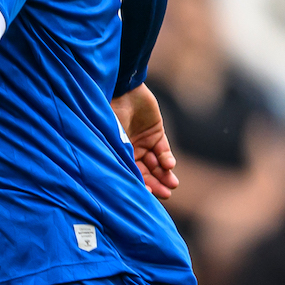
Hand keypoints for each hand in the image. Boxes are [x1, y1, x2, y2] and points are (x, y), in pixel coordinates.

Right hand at [112, 83, 178, 199]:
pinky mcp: (156, 132)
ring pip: (157, 164)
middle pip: (146, 172)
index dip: (139, 185)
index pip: (131, 174)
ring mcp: (144, 141)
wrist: (123, 89)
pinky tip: (169, 165)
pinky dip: (167, 158)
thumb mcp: (114, 140)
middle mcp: (131, 150)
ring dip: (164, 174)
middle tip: (166, 194)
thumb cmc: (111, 116)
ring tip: (172, 184)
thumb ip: (123, 160)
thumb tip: (129, 186)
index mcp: (117, 154)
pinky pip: (163, 149)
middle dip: (156, 183)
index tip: (146, 194)